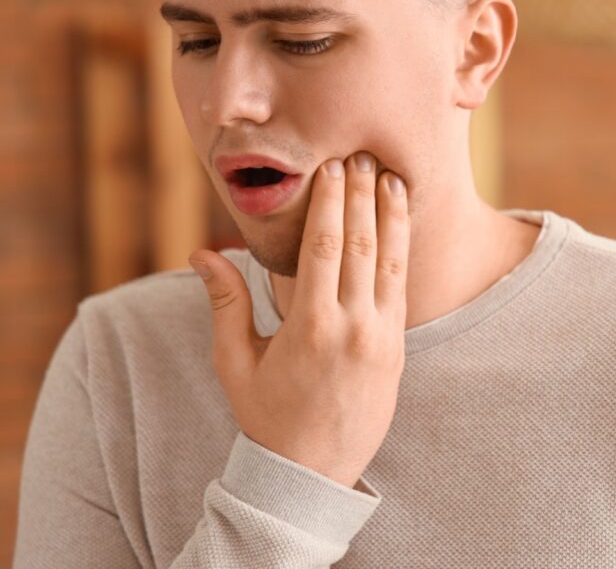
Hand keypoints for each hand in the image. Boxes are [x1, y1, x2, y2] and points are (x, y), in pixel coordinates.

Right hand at [189, 151, 409, 488]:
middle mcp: (354, 327)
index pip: (326, 247)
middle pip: (361, 245)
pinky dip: (401, 248)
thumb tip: (203, 252)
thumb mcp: (235, 363)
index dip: (332, 202)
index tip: (333, 166)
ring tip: (390, 175)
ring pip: (391, 261)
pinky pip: (401, 286)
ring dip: (391, 214)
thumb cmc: (267, 417)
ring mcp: (382, 337)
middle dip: (362, 195)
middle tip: (362, 154)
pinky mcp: (398, 346)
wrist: (314, 474)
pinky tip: (400, 223)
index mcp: (312, 327)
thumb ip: (225, 303)